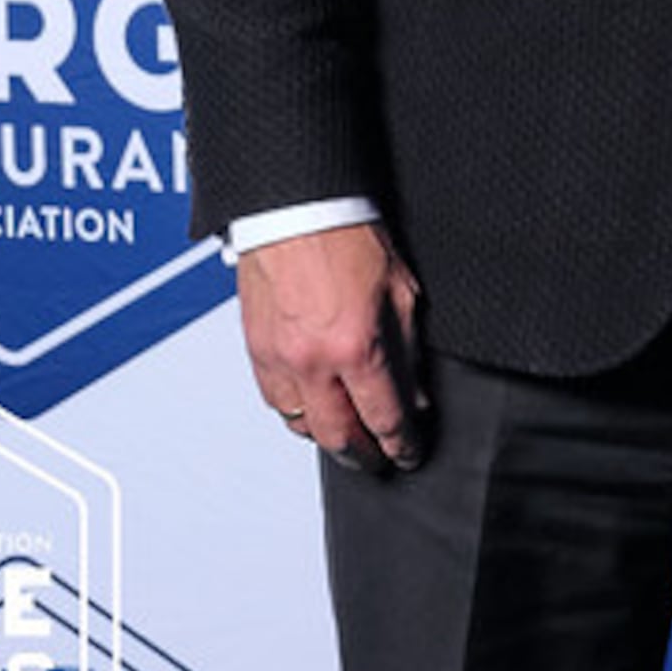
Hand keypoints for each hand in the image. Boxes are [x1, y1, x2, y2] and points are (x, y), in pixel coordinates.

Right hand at [239, 223, 430, 472]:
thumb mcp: (402, 292)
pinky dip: (295, 412)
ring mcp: (279, 358)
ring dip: (326, 437)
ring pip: (300, 425)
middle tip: (378, 461)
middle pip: (339, 436)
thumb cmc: (347, 235)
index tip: (408, 453)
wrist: (296, 209)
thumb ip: (407, 351)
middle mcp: (313, 361)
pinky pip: (274, 400)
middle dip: (363, 457)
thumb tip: (415, 393)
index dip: (401, 445)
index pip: (384, 419)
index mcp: (356, 347)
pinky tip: (310, 409)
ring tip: (347, 438)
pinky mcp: (256, 349)